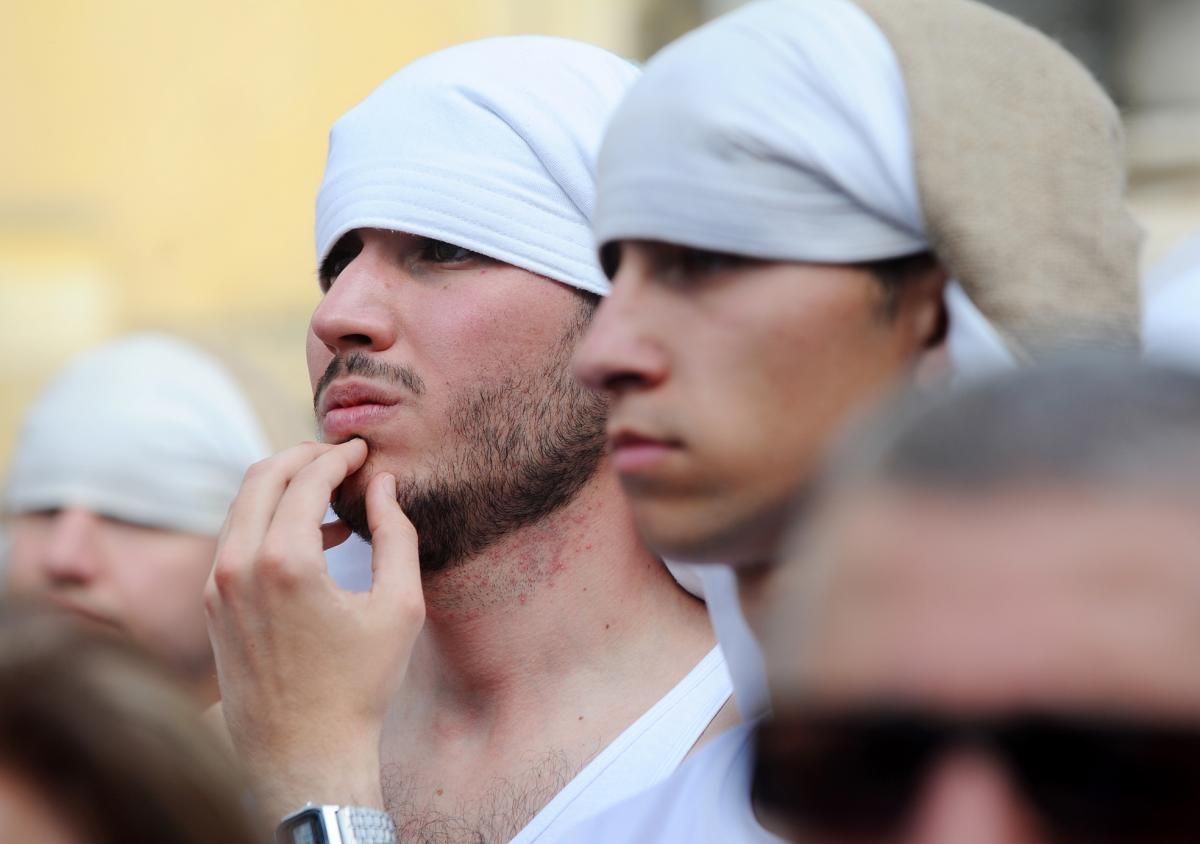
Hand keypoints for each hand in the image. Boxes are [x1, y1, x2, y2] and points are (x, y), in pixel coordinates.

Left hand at [205, 439, 423, 818]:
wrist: (303, 753)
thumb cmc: (359, 685)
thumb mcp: (399, 607)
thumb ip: (396, 535)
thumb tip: (383, 486)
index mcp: (284, 561)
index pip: (307, 477)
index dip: (339, 457)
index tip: (364, 453)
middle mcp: (238, 565)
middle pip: (262, 475)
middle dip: (304, 457)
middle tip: (341, 459)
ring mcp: (216, 585)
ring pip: (242, 504)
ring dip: (283, 487)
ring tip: (330, 495)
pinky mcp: (211, 605)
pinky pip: (234, 538)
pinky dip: (268, 521)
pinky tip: (310, 537)